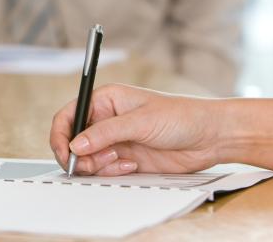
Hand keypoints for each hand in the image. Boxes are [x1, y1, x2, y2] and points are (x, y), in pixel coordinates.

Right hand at [49, 83, 272, 176]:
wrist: (210, 137)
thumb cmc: (181, 116)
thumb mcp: (140, 121)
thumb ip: (105, 133)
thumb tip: (76, 143)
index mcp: (105, 99)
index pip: (70, 114)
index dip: (61, 134)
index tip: (65, 152)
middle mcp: (106, 119)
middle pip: (74, 141)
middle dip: (81, 155)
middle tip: (95, 162)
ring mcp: (115, 140)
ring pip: (88, 159)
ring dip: (98, 165)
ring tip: (121, 162)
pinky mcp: (125, 159)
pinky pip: (105, 170)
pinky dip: (112, 172)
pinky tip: (131, 166)